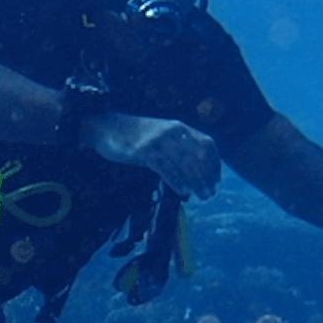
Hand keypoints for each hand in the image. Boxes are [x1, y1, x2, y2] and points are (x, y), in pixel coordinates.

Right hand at [82, 112, 219, 199]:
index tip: (216, 181)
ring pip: (185, 164)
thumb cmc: (135, 136)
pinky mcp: (144, 151)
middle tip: (210, 194)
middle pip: (199, 156)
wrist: (106, 126)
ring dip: (197, 183)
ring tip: (202, 196)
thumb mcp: (160, 135)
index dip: (215, 164)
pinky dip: (178, 182)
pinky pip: (166, 168)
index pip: (207, 144)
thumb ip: (177, 147)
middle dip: (208, 177)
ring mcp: (158, 141)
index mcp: (180, 127)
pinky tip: (184, 192)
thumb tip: (193, 172)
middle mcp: (172, 131)